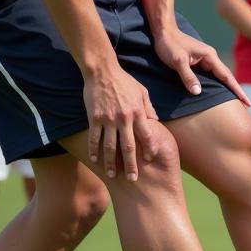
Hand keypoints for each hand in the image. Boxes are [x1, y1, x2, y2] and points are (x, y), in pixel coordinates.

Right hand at [84, 66, 159, 180]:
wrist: (102, 71)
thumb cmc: (124, 81)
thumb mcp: (142, 92)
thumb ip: (149, 108)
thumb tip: (156, 121)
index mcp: (138, 112)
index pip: (147, 135)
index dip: (149, 148)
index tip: (150, 160)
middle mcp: (124, 118)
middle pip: (128, 146)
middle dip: (131, 164)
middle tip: (133, 179)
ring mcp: (108, 119)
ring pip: (110, 146)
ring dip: (111, 162)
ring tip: (112, 174)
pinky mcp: (94, 118)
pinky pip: (93, 138)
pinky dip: (94, 150)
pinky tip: (95, 160)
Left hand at [154, 26, 249, 105]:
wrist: (163, 32)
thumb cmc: (170, 45)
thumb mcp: (178, 61)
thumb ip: (188, 76)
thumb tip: (198, 92)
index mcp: (210, 56)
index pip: (227, 76)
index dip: (237, 90)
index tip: (247, 102)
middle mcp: (210, 58)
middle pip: (226, 77)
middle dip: (236, 91)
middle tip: (247, 106)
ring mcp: (205, 60)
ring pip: (218, 77)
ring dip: (227, 88)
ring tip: (236, 102)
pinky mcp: (198, 62)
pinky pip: (210, 76)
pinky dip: (215, 85)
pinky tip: (217, 93)